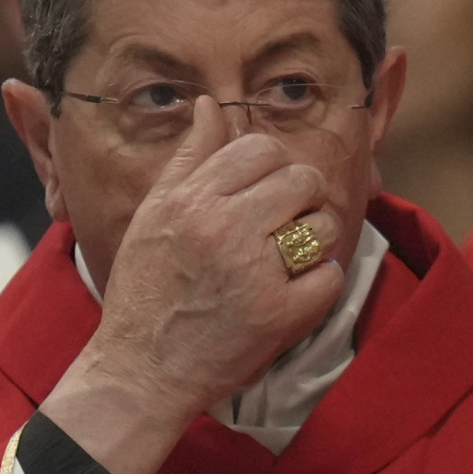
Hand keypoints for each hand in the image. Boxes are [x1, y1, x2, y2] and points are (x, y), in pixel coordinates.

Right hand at [40, 97, 346, 473]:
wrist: (142, 367)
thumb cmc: (147, 288)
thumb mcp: (154, 214)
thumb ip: (191, 160)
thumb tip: (211, 106)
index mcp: (191, 200)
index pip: (262, 148)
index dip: (275, 166)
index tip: (267, 192)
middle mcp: (223, 229)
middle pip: (304, 180)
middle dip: (304, 199)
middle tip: (285, 224)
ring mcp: (255, 273)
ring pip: (325, 226)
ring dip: (316, 241)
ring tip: (287, 259)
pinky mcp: (281, 315)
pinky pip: (330, 276)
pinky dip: (319, 285)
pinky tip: (293, 293)